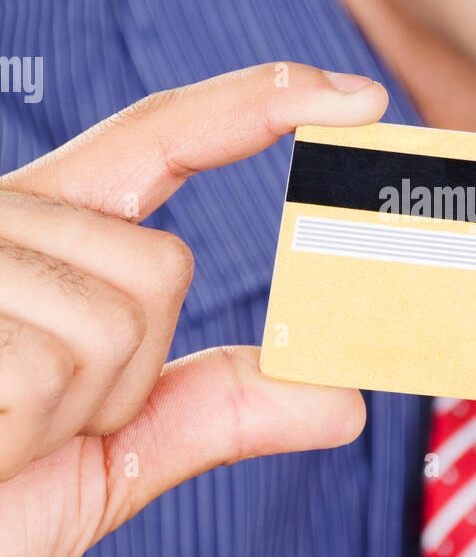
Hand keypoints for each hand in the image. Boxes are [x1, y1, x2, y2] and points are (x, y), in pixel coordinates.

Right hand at [0, 62, 387, 556]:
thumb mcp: (108, 460)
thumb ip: (211, 411)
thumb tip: (344, 400)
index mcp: (40, 238)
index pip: (159, 138)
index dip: (258, 104)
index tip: (358, 96)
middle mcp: (1, 224)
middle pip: (161, 268)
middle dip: (122, 379)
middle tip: (25, 427)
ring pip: (118, 319)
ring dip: (71, 414)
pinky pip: (52, 369)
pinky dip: (26, 434)